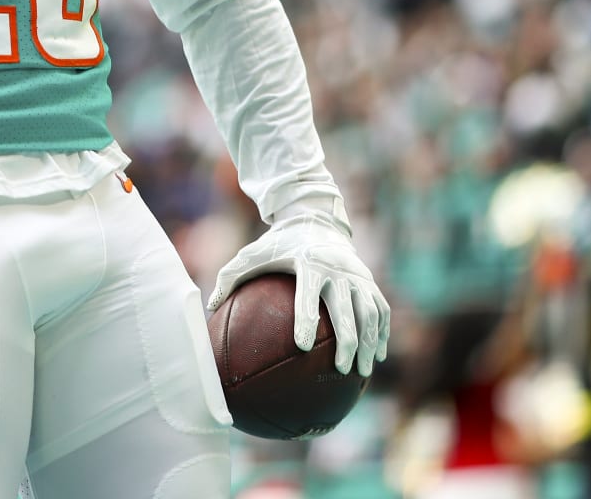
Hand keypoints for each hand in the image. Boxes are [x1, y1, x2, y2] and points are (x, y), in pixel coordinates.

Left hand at [208, 212, 389, 376]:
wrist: (315, 218)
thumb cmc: (278, 244)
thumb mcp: (251, 253)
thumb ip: (230, 277)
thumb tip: (209, 307)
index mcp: (308, 263)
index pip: (307, 296)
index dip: (305, 321)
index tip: (302, 347)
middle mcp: (337, 268)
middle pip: (345, 309)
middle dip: (346, 341)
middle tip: (340, 369)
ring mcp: (357, 274)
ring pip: (369, 312)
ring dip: (368, 342)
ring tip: (362, 371)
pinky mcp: (368, 280)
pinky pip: (380, 309)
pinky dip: (381, 332)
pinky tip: (377, 354)